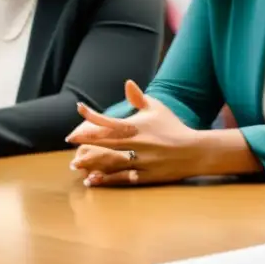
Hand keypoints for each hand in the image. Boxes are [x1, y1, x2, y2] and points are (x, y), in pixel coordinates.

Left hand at [67, 80, 201, 186]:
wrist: (194, 150)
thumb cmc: (173, 128)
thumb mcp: (158, 109)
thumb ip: (140, 98)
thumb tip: (128, 83)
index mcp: (138, 126)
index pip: (110, 119)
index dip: (92, 114)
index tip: (79, 109)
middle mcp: (137, 143)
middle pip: (105, 140)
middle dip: (86, 139)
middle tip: (70, 138)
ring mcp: (140, 161)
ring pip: (110, 161)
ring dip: (92, 162)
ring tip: (75, 163)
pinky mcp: (144, 176)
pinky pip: (121, 178)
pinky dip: (106, 179)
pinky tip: (91, 180)